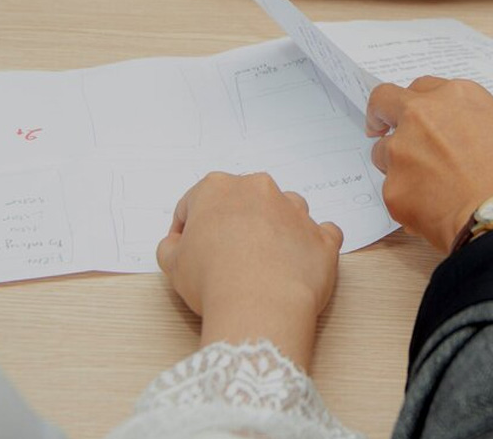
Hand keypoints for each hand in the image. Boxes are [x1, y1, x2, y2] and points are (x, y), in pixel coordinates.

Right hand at [156, 172, 342, 367]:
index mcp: (218, 188)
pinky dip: (311, 246)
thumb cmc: (212, 280)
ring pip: (284, 211)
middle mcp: (260, 190)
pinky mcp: (323, 237)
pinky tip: (298, 265)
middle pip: (243, 202)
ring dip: (274, 231)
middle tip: (224, 259)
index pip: (196, 202)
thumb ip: (170, 246)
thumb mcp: (171, 264)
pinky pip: (322, 234)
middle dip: (234, 225)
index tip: (188, 250)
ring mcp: (296, 211)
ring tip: (263, 265)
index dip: (187, 229)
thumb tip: (176, 244)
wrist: (260, 305)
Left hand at [366, 77, 492, 252]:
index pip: (424, 89)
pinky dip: (408, 202)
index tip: (421, 119)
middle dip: (382, 114)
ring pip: (383, 151)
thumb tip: (470, 149)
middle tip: (382, 128)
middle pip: (385, 101)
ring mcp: (403, 150)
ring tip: (428, 190)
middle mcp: (423, 115)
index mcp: (458, 97)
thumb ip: (476, 130)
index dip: (422, 106)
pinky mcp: (393, 188)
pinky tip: (435, 215)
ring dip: (398, 165)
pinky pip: (394, 192)